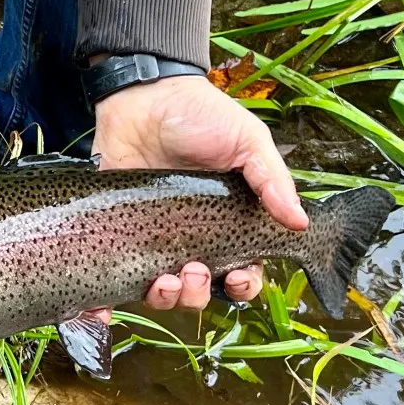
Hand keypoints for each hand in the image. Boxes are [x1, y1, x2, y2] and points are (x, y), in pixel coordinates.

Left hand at [90, 74, 306, 315]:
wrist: (143, 94)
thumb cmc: (201, 115)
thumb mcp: (247, 141)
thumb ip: (271, 180)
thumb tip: (299, 223)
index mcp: (228, 222)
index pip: (242, 271)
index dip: (242, 286)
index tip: (235, 276)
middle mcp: (191, 237)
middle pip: (201, 290)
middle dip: (198, 293)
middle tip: (192, 269)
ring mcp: (152, 237)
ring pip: (161, 291)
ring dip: (166, 297)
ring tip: (163, 278)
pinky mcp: (116, 232)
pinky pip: (112, 277)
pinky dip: (107, 304)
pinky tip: (104, 310)